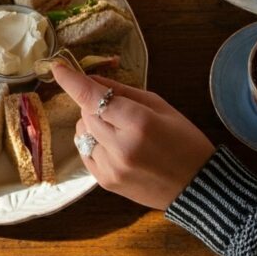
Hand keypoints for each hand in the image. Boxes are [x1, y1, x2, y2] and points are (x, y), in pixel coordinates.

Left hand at [53, 65, 214, 210]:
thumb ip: (123, 92)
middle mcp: (120, 146)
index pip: (93, 98)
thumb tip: (90, 79)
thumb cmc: (186, 142)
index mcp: (139, 123)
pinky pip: (84, 152)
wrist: (199, 188)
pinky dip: (94, 144)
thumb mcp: (161, 107)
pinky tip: (116, 147)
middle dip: (97, 106)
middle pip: (87, 113)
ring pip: (82, 132)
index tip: (57, 67)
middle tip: (121, 113)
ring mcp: (111, 167)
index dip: (72, 81)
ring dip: (94, 126)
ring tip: (121, 133)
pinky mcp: (105, 182)